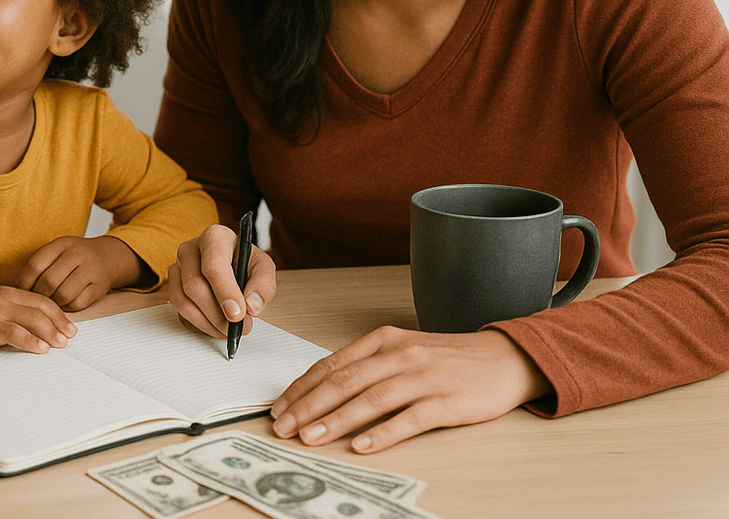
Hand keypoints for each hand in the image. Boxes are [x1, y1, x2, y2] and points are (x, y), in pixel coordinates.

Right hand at [0, 283, 76, 353]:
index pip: (41, 300)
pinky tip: (40, 348)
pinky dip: (30, 341)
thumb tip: (35, 323)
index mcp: (9, 291)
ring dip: (49, 333)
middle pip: (41, 309)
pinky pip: (13, 332)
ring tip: (60, 344)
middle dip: (59, 324)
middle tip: (70, 338)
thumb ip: (12, 308)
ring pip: (31, 320)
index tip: (70, 327)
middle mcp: (5, 298)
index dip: (59, 314)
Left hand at [16, 235, 144, 310]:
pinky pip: (78, 303)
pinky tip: (65, 303)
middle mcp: (77, 254)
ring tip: (50, 302)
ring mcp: (90, 270)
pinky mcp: (99, 287)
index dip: (23, 282)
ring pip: (63, 294)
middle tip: (35, 300)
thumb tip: (13, 286)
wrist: (108, 257)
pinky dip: (68, 307)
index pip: (35, 265)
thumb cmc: (75, 257)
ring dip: (53, 303)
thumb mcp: (57, 251)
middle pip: (48, 281)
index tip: (20, 291)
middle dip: (38, 295)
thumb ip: (39, 264)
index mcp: (62, 244)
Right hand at [167, 222, 276, 337]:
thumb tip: (252, 306)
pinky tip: (215, 325)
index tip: (236, 314)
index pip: (213, 265)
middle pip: (195, 286)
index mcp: (214, 237)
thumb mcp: (263, 268)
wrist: (230, 265)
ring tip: (228, 330)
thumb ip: (263, 286)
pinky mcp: (172, 285)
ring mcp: (177, 267)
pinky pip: (179, 310)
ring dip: (207, 322)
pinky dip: (198, 323)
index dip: (224, 292)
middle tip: (237, 328)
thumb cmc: (244, 263)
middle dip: (217, 314)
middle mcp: (190, 249)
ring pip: (183, 301)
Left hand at [269, 326, 551, 452]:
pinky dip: (382, 433)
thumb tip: (323, 389)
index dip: (301, 387)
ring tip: (310, 437)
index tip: (279, 407)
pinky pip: (408, 419)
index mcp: (383, 340)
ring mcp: (423, 377)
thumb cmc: (448, 358)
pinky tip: (360, 446)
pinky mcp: (446, 401)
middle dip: (307, 406)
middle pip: (343, 381)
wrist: (505, 358)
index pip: (331, 364)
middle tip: (283, 427)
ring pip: (369, 399)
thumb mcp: (403, 349)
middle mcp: (399, 354)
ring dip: (335, 420)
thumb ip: (367, 365)